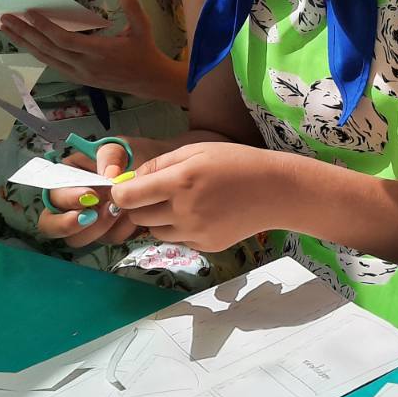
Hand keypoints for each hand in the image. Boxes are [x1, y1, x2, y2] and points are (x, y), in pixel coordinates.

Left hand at [1, 0, 185, 102]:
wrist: (149, 81)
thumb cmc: (145, 52)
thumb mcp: (143, 28)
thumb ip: (133, 7)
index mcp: (99, 52)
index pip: (64, 40)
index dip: (44, 27)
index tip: (30, 13)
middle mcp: (84, 65)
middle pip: (48, 49)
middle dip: (26, 33)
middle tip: (7, 19)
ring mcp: (79, 74)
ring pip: (46, 59)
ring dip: (25, 44)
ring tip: (8, 31)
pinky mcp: (78, 78)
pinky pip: (52, 64)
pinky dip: (37, 53)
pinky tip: (26, 44)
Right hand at [35, 141, 139, 246]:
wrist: (160, 173)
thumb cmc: (135, 156)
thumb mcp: (121, 146)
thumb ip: (109, 155)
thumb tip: (109, 175)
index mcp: (67, 178)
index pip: (51, 194)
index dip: (65, 200)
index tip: (90, 195)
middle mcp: (71, 202)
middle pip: (50, 224)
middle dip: (70, 223)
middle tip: (95, 214)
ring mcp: (88, 220)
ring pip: (77, 239)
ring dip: (97, 228)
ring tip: (119, 212)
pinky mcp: (107, 232)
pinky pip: (106, 239)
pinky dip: (119, 230)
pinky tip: (132, 218)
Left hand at [110, 142, 279, 251]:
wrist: (276, 191)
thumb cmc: (236, 162)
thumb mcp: (197, 150)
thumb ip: (159, 164)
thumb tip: (128, 182)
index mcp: (180, 181)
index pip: (127, 197)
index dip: (121, 193)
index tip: (126, 189)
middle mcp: (184, 210)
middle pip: (138, 216)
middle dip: (141, 205)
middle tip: (159, 193)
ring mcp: (195, 232)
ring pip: (155, 231)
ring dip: (160, 219)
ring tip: (184, 203)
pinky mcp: (206, 246)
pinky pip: (179, 240)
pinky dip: (182, 229)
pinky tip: (204, 214)